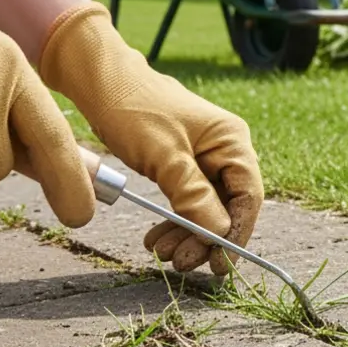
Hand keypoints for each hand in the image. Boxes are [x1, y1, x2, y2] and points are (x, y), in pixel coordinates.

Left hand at [39, 2, 262, 275]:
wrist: (99, 82)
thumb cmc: (133, 110)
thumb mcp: (164, 156)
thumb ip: (194, 194)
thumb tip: (221, 233)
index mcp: (231, 141)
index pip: (247, 196)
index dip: (237, 233)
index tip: (219, 265)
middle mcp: (225, 150)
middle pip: (228, 206)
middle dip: (204, 237)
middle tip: (179, 262)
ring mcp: (205, 158)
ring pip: (207, 207)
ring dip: (187, 234)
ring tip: (160, 252)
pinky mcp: (183, 165)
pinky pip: (188, 200)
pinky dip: (175, 220)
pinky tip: (155, 237)